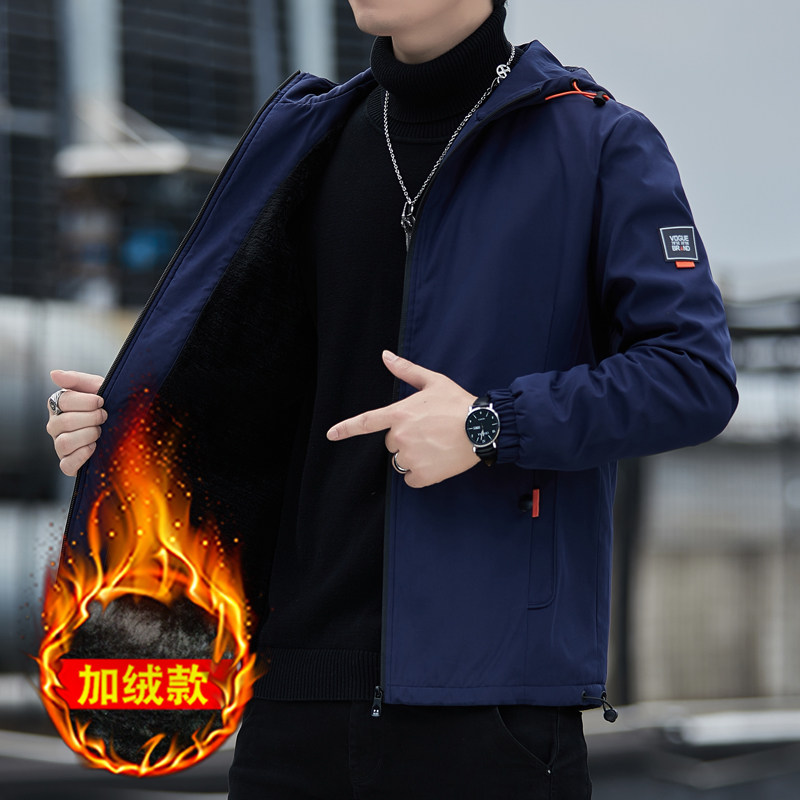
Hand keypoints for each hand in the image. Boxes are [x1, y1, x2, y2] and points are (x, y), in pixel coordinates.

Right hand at [46, 370, 105, 475]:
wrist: (129, 428)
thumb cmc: (110, 406)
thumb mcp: (99, 388)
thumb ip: (77, 380)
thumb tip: (53, 374)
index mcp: (59, 406)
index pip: (62, 401)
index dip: (86, 401)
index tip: (102, 401)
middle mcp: (55, 426)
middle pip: (63, 422)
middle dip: (91, 418)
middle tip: (104, 416)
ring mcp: (60, 446)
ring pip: (64, 443)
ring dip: (88, 435)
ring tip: (100, 432)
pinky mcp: (69, 464)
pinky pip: (66, 464)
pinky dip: (82, 455)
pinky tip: (95, 447)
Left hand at [326, 351, 479, 487]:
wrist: (483, 427)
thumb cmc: (458, 402)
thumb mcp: (433, 381)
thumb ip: (406, 371)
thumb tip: (385, 355)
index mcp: (399, 414)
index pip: (366, 422)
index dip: (346, 429)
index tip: (330, 435)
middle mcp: (400, 436)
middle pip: (391, 443)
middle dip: (405, 439)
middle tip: (429, 432)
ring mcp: (411, 456)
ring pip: (402, 461)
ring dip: (414, 456)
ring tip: (436, 446)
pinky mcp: (423, 474)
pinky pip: (411, 478)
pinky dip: (422, 474)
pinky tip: (437, 461)